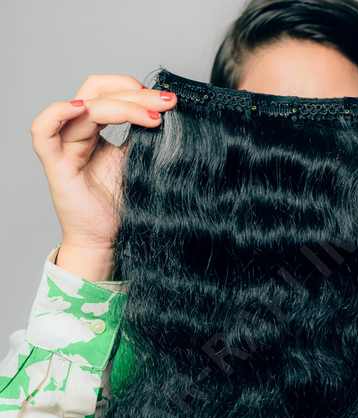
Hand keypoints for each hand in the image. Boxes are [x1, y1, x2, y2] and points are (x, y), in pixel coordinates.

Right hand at [30, 74, 177, 279]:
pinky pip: (43, 131)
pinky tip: (83, 109)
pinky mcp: (56, 165)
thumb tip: (169, 116)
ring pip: (83, 108)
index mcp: (95, 130)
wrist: (106, 240)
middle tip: (167, 103)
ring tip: (151, 116)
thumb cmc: (119, 206)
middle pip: (97, 93)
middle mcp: (78, 133)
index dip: (137, 91)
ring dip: (119, 105)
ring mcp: (65, 147)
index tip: (169, 101)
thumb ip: (145, 140)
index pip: (109, 93)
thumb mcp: (138, 164)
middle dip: (135, 94)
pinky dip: (58, 113)